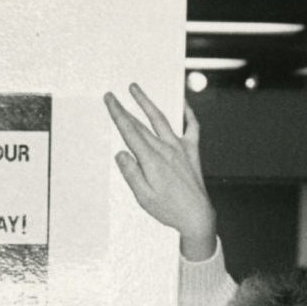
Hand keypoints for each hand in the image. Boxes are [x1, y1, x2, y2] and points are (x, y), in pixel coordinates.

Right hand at [103, 85, 216, 259]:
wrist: (196, 215)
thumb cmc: (169, 209)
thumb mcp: (143, 197)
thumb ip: (131, 174)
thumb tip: (121, 153)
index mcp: (151, 160)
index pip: (130, 132)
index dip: (118, 114)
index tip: (110, 100)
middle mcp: (165, 149)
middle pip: (141, 124)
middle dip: (125, 108)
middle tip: (114, 96)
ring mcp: (180, 147)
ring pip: (161, 119)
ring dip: (147, 103)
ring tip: (136, 89)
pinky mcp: (191, 150)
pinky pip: (191, 126)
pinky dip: (187, 112)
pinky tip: (183, 102)